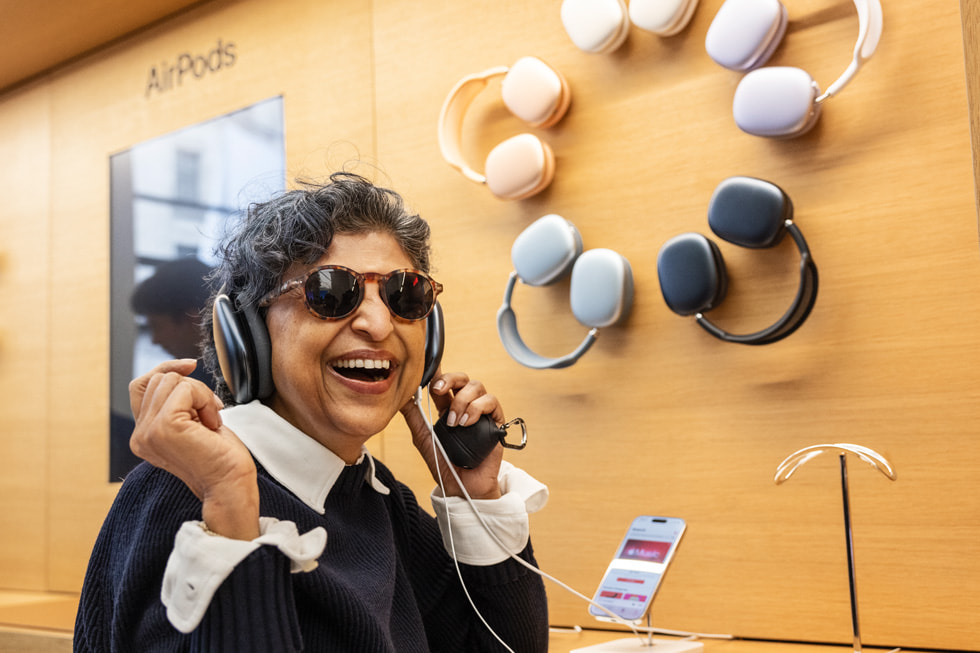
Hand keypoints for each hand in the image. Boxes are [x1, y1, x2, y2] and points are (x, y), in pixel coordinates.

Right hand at [129, 359, 259, 539]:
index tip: (191, 365)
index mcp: (143, 435)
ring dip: (200, 394)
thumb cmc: (221, 456)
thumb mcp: (192, 421)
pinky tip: (211, 424)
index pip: (140, 385)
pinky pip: (185, 388)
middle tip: (209, 415)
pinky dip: (205, 399)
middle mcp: (139, 435)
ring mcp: (148, 432)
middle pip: (159, 378)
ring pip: (171, 380)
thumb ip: (176, 402)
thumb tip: (181, 368)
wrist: (231, 483)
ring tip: (209, 421)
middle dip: (192, 387)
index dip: (164, 368)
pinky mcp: (163, 427)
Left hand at [400, 371, 504, 499]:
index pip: (444, 382)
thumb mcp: (422, 438)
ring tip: (454, 422)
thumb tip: (400, 395)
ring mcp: (481, 412)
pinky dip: (477, 409)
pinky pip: (491, 401)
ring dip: (462, 400)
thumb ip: (413, 416)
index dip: (437, 373)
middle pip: (462, 378)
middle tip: (438, 389)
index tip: (426, 373)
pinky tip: (467, 423)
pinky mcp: (495, 421)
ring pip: (477, 386)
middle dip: (450, 378)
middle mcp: (465, 406)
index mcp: (447, 407)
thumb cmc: (443, 464)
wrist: (462, 486)